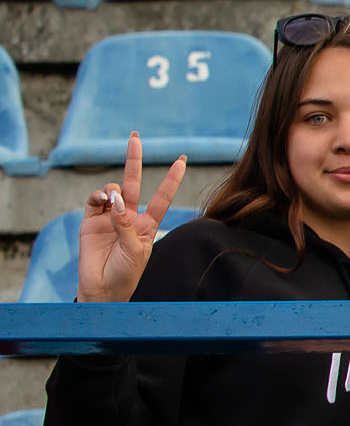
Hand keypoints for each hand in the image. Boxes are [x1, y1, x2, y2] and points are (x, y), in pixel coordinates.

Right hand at [76, 132, 185, 303]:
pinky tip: (102, 199)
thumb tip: (115, 201)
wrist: (102, 289)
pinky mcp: (90, 221)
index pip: (162, 196)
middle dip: (134, 159)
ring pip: (112, 189)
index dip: (171, 178)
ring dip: (113, 187)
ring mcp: (109, 217)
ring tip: (111, 199)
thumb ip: (126, 225)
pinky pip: (94, 199)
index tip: (182, 159)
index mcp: (148, 225)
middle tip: (135, 137)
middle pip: (133, 182)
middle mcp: (129, 217)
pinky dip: (98, 194)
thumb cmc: (125, 273)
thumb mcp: (135, 250)